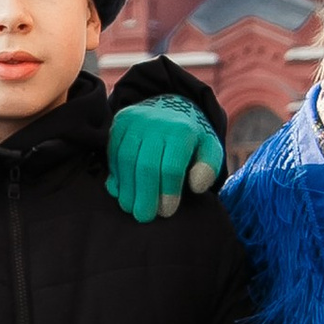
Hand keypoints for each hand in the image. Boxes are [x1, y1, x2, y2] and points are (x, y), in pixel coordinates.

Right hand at [106, 94, 222, 224]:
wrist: (170, 106)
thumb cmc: (191, 138)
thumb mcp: (210, 149)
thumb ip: (209, 168)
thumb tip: (196, 187)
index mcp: (182, 131)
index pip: (171, 167)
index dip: (168, 193)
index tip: (167, 212)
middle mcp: (156, 122)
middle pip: (146, 165)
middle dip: (145, 195)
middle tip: (144, 217)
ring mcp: (135, 121)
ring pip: (126, 160)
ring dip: (127, 188)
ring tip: (131, 207)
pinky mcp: (119, 123)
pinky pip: (113, 153)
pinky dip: (116, 175)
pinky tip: (122, 192)